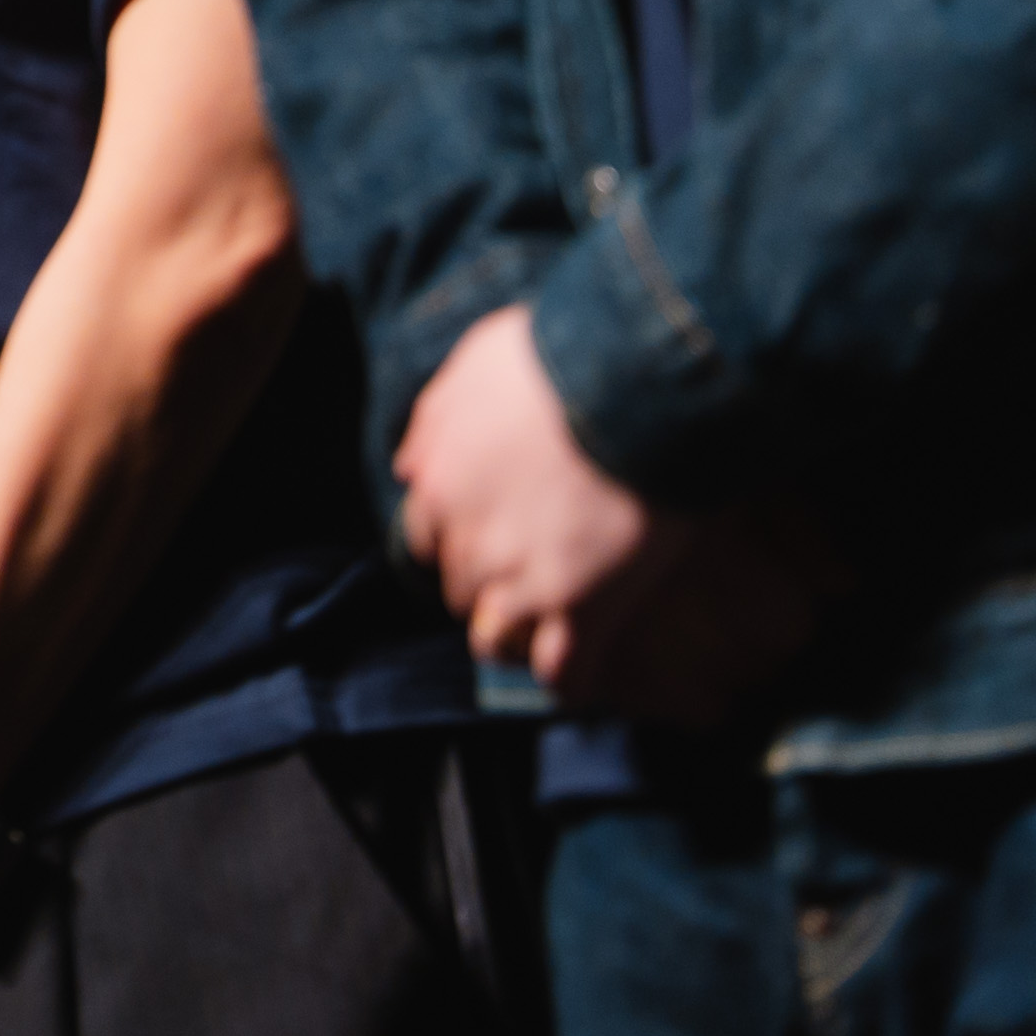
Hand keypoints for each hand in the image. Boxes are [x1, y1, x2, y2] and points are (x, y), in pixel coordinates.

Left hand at [395, 307, 827, 721]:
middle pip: (460, 587)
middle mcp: (468, 541)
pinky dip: (563, 678)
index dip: (455, 537)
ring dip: (513, 634)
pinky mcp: (582, 607)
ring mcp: (523, 580)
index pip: (423, 537)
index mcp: (437, 484)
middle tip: (529, 568)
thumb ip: (433, 421)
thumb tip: (406, 467)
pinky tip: (576, 673)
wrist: (629, 377)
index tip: (485, 531)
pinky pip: (560, 673)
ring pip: (494, 639)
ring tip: (543, 626)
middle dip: (487, 581)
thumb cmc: (555, 356)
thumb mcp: (471, 366)